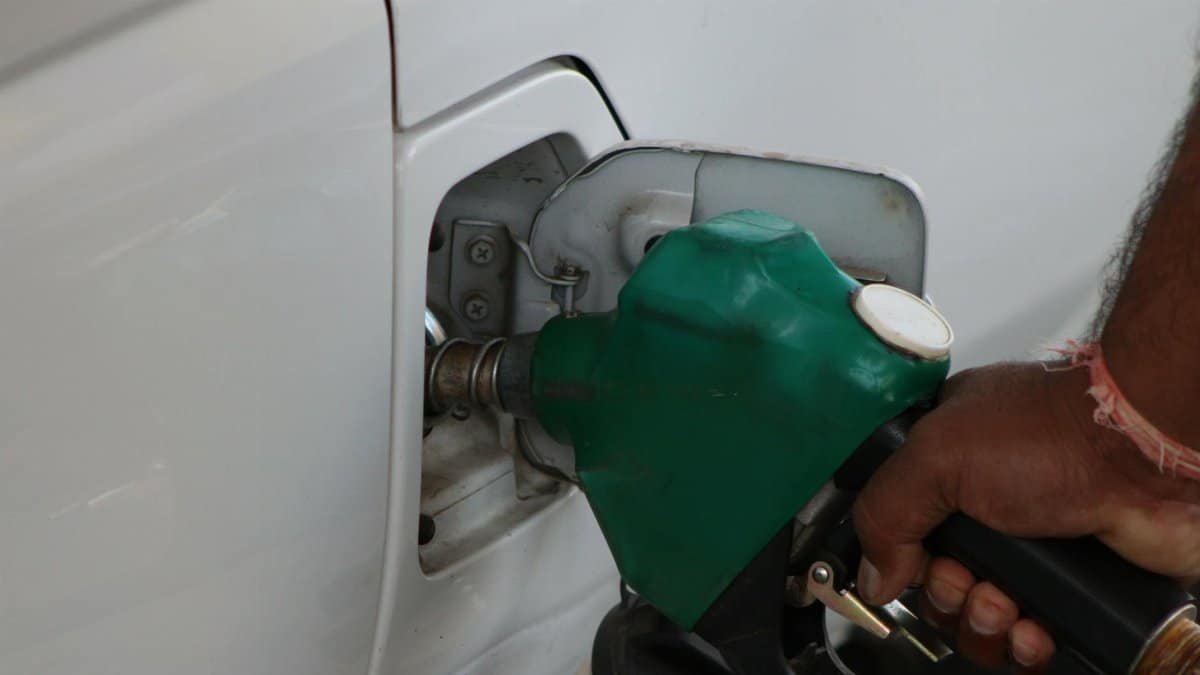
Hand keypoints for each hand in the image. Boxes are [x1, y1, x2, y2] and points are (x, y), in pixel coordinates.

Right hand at [852, 362, 1199, 670]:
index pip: (900, 524)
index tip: (912, 564)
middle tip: (965, 580)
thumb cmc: (1055, 432)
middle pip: (936, 578)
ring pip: (979, 613)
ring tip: (1003, 605)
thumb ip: (885, 511)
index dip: (901, 555)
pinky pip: (1028, 634)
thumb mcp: (937, 456)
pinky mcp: (1070, 581)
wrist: (1146, 456)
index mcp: (947, 461)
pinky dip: (1024, 641)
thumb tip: (872, 572)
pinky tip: (1033, 626)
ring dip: (982, 622)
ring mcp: (1031, 543)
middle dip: (945, 595)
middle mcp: (986, 502)